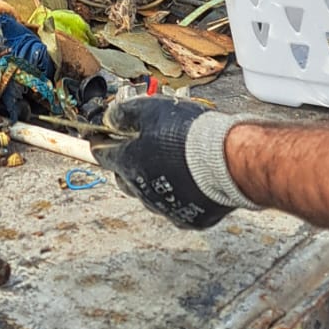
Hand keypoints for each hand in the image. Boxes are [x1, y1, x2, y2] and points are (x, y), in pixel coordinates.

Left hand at [95, 96, 250, 230]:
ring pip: (150, 194)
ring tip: (173, 162)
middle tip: (142, 147)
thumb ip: (124, 113)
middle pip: (124, 177)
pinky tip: (193, 180)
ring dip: (156, 179)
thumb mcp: (150, 110)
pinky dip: (181, 194)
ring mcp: (165, 208)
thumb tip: (109, 117)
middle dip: (128, 163)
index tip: (101, 135)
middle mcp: (141, 191)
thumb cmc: (189, 135)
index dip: (101, 142)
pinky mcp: (190, 218)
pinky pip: (179, 207)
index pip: (102, 155)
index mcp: (128, 164)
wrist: (226, 162)